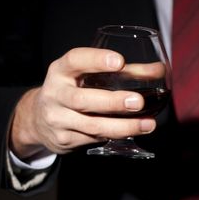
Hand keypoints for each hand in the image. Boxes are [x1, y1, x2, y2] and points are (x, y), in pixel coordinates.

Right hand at [10, 48, 156, 158]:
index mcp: (60, 71)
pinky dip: (116, 135)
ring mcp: (58, 119)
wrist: (38, 119)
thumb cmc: (73, 89)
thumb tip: (160, 70)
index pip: (75, 61)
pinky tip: (134, 132)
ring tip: (148, 124)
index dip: (96, 60)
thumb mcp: (87, 75)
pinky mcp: (64, 140)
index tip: (119, 62)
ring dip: (123, 126)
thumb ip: (123, 71)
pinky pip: (94, 138)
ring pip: (92, 125)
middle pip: (82, 99)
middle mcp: (55, 94)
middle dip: (112, 102)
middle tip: (138, 101)